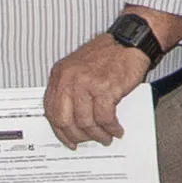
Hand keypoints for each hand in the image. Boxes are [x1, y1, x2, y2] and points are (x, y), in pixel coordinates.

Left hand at [44, 30, 153, 144]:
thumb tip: (72, 120)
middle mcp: (70, 78)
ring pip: (86, 121)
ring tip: (106, 137)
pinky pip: (105, 118)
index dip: (59, 130)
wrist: (130, 41)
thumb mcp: (79, 68)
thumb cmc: (108, 54)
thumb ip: (71, 90)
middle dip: (77, 135)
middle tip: (87, 141)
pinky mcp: (106, 88)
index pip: (51, 110)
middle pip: (65, 119)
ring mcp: (87, 83)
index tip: (68, 139)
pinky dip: (111, 128)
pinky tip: (116, 129)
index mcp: (60, 74)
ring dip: (97, 134)